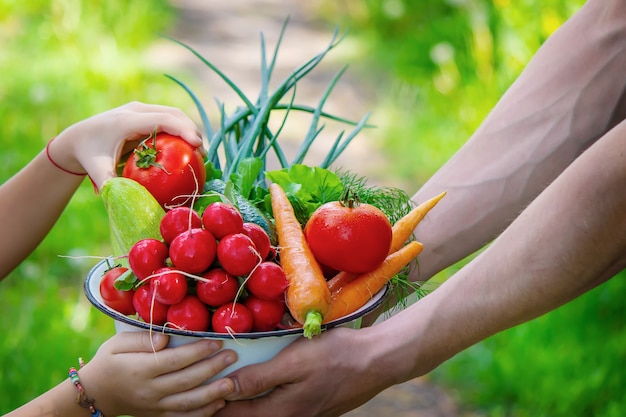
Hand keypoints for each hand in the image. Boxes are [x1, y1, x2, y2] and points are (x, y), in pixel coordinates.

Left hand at [48, 101, 203, 189]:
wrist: (77, 139)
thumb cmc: (89, 156)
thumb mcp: (97, 170)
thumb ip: (109, 183)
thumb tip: (125, 199)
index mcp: (126, 121)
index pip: (162, 120)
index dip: (183, 129)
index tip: (198, 144)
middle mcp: (135, 110)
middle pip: (173, 113)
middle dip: (192, 130)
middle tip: (203, 153)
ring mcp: (140, 109)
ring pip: (173, 113)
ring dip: (188, 129)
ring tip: (199, 151)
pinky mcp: (144, 113)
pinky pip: (168, 118)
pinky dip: (181, 129)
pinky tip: (188, 147)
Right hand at [80, 331, 235, 416]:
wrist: (95, 394)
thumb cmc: (109, 362)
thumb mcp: (116, 344)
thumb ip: (141, 339)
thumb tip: (166, 339)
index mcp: (140, 369)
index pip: (174, 360)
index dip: (197, 351)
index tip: (216, 341)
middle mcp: (149, 390)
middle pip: (186, 380)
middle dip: (212, 368)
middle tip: (232, 356)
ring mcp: (154, 407)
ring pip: (188, 402)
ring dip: (212, 393)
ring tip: (231, 383)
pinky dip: (203, 412)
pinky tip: (220, 402)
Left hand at [216, 327, 394, 416]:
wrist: (377, 361)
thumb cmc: (336, 356)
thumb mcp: (294, 362)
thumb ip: (260, 378)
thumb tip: (226, 388)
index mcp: (281, 412)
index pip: (233, 416)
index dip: (210, 405)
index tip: (192, 394)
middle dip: (224, 405)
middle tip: (204, 390)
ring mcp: (302, 415)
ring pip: (262, 412)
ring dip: (244, 401)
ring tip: (228, 385)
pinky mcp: (311, 407)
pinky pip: (277, 406)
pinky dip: (262, 398)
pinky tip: (259, 382)